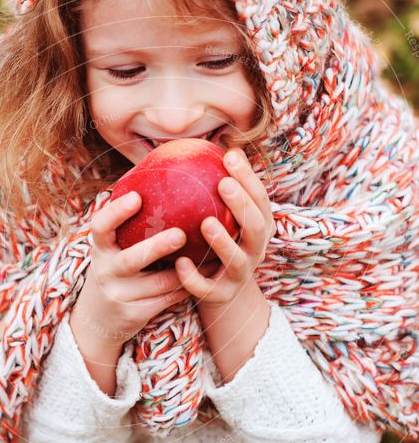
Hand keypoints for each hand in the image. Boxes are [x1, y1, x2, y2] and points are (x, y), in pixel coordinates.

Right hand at [71, 191, 212, 346]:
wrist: (98, 318)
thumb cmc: (116, 268)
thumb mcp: (113, 247)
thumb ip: (130, 222)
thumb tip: (159, 171)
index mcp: (100, 248)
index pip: (100, 227)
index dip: (116, 212)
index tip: (137, 196)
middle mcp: (105, 271)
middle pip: (130, 260)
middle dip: (156, 247)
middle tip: (181, 234)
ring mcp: (119, 295)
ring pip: (158, 282)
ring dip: (185, 269)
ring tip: (210, 253)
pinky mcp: (134, 314)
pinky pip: (168, 299)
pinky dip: (188, 286)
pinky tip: (208, 273)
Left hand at [173, 147, 275, 308]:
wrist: (223, 295)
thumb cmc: (219, 245)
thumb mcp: (226, 218)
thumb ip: (222, 189)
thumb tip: (212, 146)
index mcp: (258, 229)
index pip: (261, 200)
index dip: (249, 179)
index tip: (230, 156)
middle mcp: (255, 251)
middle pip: (256, 228)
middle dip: (241, 205)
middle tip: (222, 184)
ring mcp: (239, 276)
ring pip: (237, 261)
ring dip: (223, 241)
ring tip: (205, 223)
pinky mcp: (220, 296)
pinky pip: (207, 289)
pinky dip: (194, 278)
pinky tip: (180, 263)